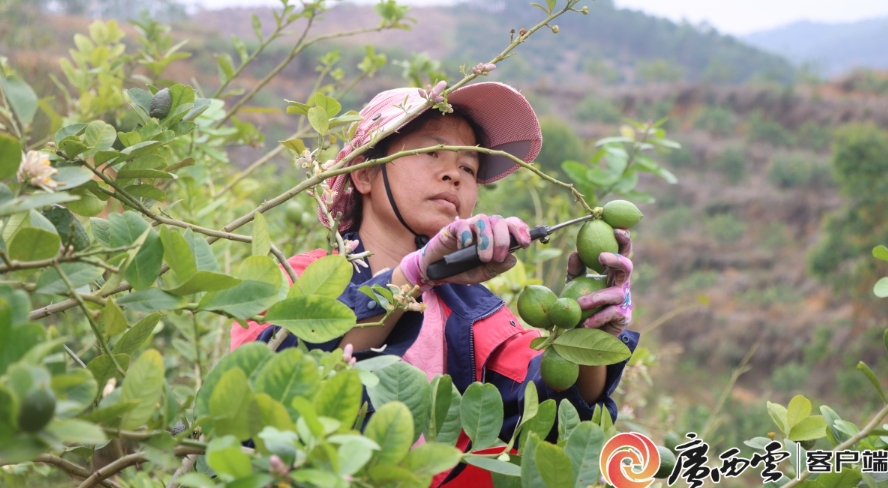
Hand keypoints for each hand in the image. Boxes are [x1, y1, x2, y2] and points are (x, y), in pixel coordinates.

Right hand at [400, 214, 531, 290]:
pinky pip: (464, 226)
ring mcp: (469, 226)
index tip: (525, 244)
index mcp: (496, 236)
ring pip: (484, 221)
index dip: (521, 230)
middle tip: (498, 257)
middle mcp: (485, 227)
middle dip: (503, 239)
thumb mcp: (483, 273)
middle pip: (500, 221)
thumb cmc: (462, 270)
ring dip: (487, 240)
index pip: (512, 225)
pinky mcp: (454, 227)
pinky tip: (464, 249)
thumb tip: (513, 259)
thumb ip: (498, 267)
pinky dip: (467, 238)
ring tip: (484, 257)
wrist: (438, 272)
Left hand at [564, 228, 632, 335]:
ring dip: (597, 297)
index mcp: (613, 271)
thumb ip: (575, 270)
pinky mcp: (623, 317)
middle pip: (627, 266)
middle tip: (601, 256)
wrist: (587, 331)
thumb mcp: (575, 284)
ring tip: (580, 303)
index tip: (616, 229)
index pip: (621, 251)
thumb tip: (575, 253)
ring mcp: (625, 300)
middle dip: (617, 259)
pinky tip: (585, 323)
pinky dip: (596, 318)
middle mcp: (622, 283)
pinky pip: (610, 315)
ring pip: (615, 294)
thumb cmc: (583, 303)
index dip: (623, 240)